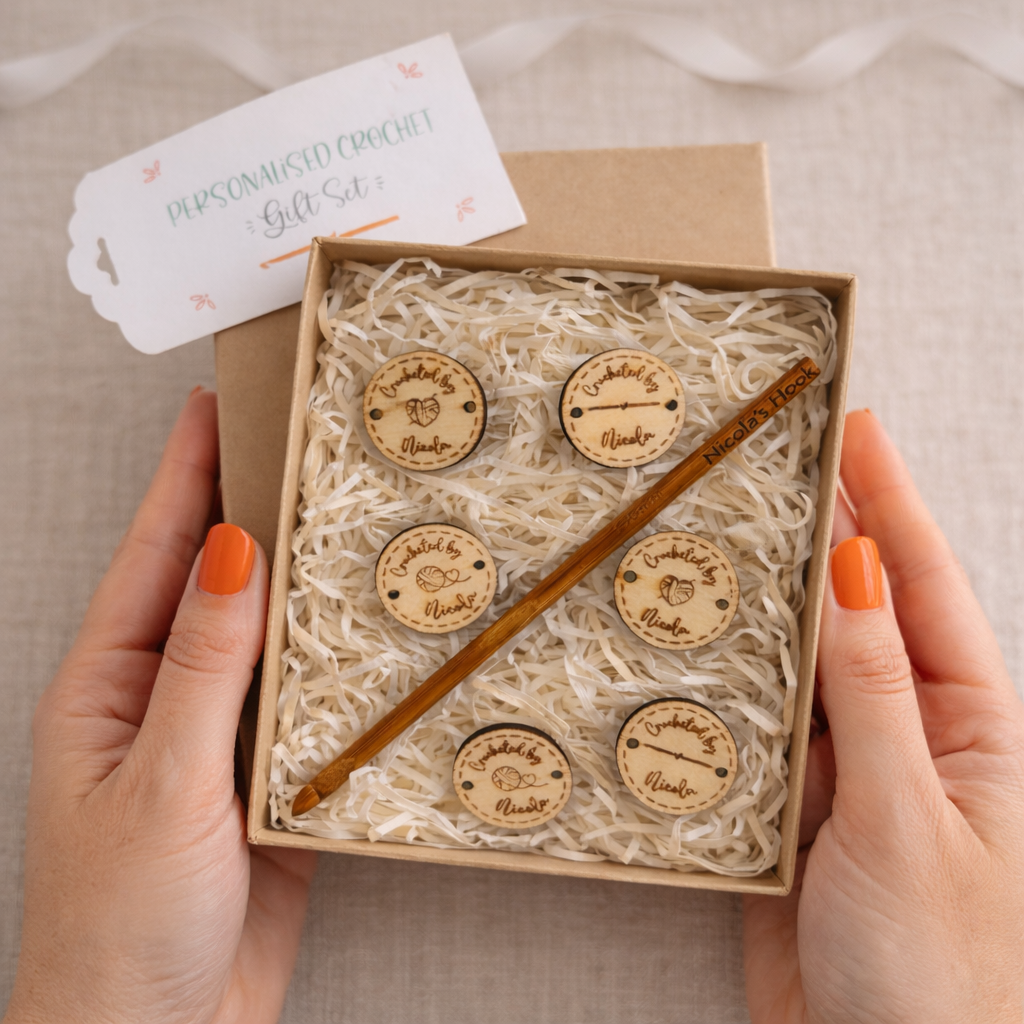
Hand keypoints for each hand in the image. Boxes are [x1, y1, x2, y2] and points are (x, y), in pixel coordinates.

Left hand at [5, 389, 316, 1023]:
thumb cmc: (121, 929)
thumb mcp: (160, 783)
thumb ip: (201, 665)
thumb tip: (227, 548)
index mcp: (110, 684)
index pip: (155, 550)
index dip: (185, 471)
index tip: (217, 400)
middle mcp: (164, 696)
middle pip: (216, 579)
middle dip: (253, 506)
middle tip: (303, 439)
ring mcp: (219, 734)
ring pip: (270, 634)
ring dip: (305, 578)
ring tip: (350, 513)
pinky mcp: (269, 774)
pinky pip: (307, 695)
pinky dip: (337, 656)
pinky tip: (370, 626)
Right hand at [743, 410, 1023, 1022]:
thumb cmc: (940, 976)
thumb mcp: (908, 817)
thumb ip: (873, 691)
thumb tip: (857, 570)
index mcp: (969, 727)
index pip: (925, 587)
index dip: (890, 502)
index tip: (854, 426)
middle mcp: (905, 735)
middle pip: (857, 611)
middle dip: (820, 535)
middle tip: (772, 459)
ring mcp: (841, 770)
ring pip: (795, 663)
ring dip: (760, 605)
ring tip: (718, 532)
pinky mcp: (785, 809)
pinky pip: (748, 727)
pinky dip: (719, 685)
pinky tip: (690, 644)